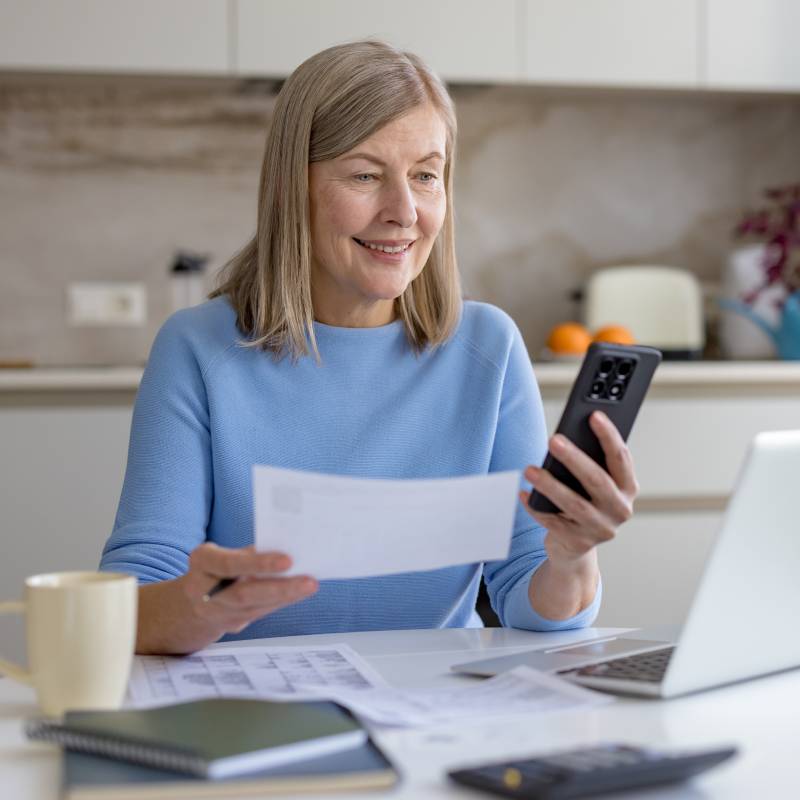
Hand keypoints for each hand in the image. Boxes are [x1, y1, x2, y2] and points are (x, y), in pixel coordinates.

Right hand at [180, 543, 318, 635]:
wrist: (189, 603)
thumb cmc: (217, 568)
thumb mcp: (224, 553)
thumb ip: (249, 553)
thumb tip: (287, 548)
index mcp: (202, 562)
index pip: (229, 564)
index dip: (258, 564)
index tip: (288, 561)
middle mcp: (204, 590)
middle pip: (244, 593)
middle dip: (279, 588)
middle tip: (309, 582)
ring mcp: (216, 612)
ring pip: (255, 607)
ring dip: (286, 597)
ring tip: (309, 586)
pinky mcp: (230, 624)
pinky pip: (260, 613)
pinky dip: (281, 602)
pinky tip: (298, 593)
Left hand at [520, 410, 638, 565]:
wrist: (574, 546)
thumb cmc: (583, 501)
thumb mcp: (591, 483)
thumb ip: (589, 462)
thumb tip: (565, 436)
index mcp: (628, 488)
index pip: (621, 458)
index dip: (609, 436)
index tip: (594, 415)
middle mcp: (620, 509)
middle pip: (597, 480)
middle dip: (574, 459)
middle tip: (553, 439)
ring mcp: (601, 529)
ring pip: (574, 504)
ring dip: (550, 485)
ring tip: (529, 469)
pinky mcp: (578, 542)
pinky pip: (553, 522)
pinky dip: (536, 508)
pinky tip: (522, 493)